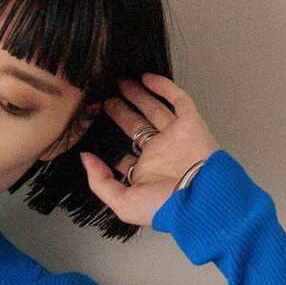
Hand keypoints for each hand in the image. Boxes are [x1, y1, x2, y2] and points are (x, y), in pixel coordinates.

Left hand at [80, 73, 220, 226]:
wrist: (200, 197)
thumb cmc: (165, 207)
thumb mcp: (122, 202)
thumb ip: (100, 181)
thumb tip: (85, 158)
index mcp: (145, 174)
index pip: (125, 155)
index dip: (109, 144)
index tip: (93, 128)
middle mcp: (159, 154)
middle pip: (136, 127)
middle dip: (121, 112)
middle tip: (105, 99)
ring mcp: (174, 137)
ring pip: (154, 110)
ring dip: (138, 95)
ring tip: (120, 82)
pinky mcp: (190, 123)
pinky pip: (178, 100)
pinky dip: (163, 87)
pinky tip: (147, 77)